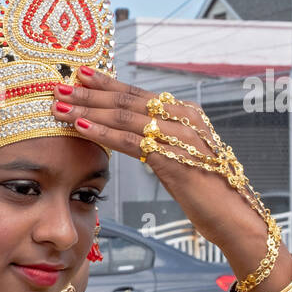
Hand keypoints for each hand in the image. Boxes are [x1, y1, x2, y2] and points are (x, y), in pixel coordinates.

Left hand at [52, 67, 266, 250]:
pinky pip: (130, 141)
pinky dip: (101, 132)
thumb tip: (131, 131)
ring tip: (60, 106)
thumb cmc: (205, 189)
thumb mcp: (181, 155)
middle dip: (89, 93)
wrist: (233, 216)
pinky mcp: (172, 159)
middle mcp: (183, 117)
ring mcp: (179, 136)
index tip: (80, 75)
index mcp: (185, 112)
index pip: (138, 94)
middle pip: (127, 100)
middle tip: (59, 86)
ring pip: (124, 117)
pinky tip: (80, 126)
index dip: (106, 84)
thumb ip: (160, 138)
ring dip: (88, 109)